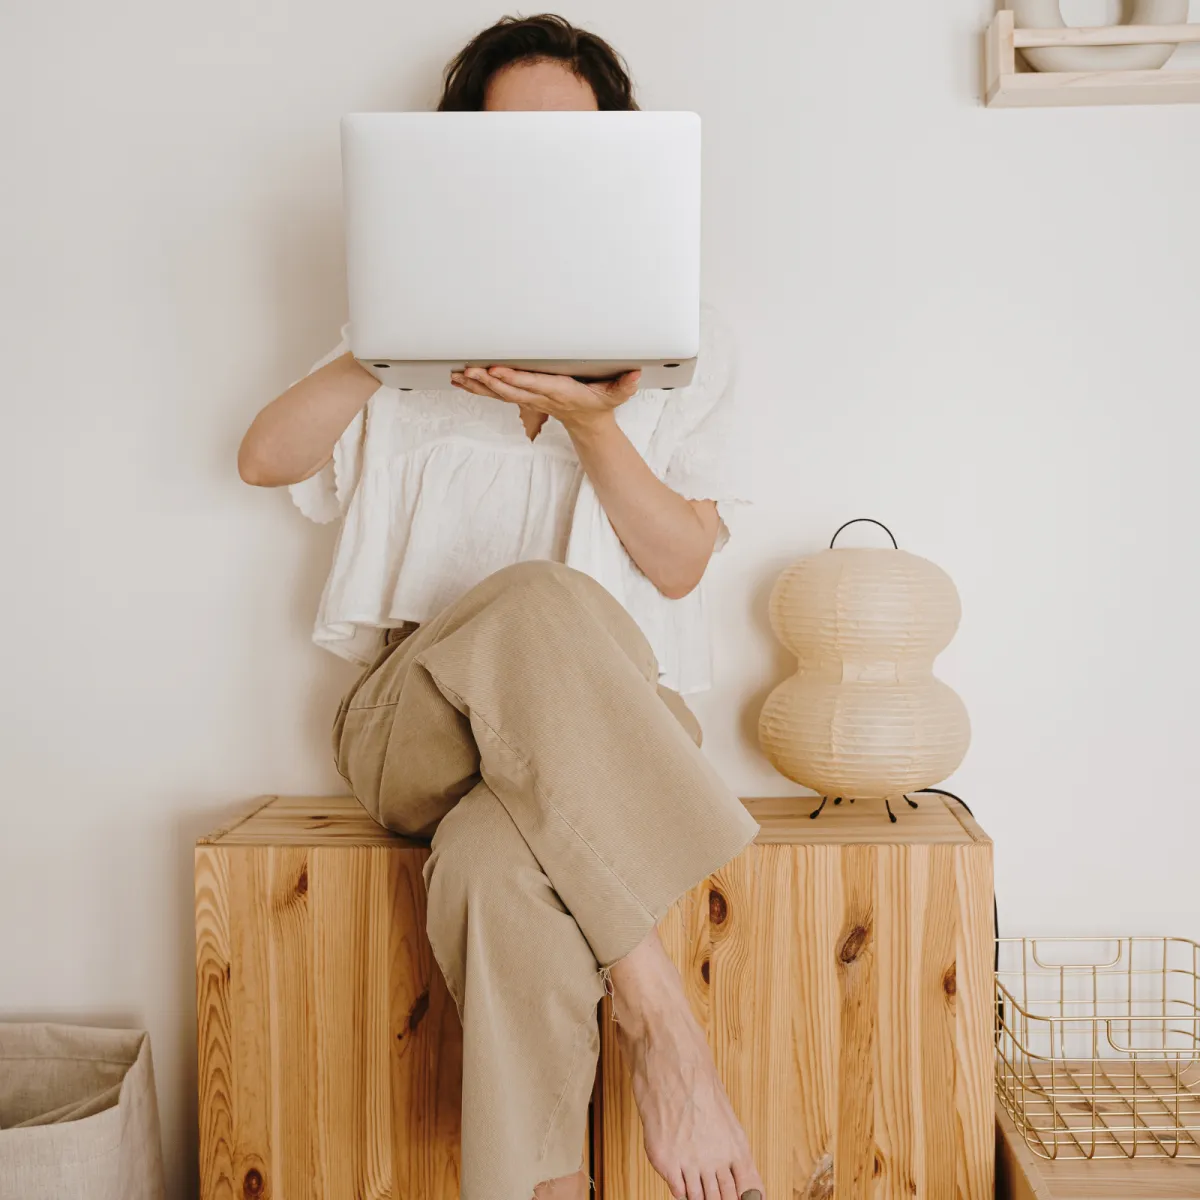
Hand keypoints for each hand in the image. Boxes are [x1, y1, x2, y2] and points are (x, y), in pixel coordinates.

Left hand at [450, 365, 640, 433]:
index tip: (496, 371)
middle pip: (510, 389)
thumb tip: (635, 374)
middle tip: (469, 370)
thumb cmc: (598, 404)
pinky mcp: (523, 397)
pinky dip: (478, 388)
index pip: (533, 385)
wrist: (588, 423)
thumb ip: (626, 384)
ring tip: (458, 375)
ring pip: (499, 393)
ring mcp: (529, 399)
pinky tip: (462, 381)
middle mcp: (540, 396)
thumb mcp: (616, 395)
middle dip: (488, 380)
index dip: (514, 378)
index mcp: (559, 392)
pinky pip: (497, 394)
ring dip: (478, 385)